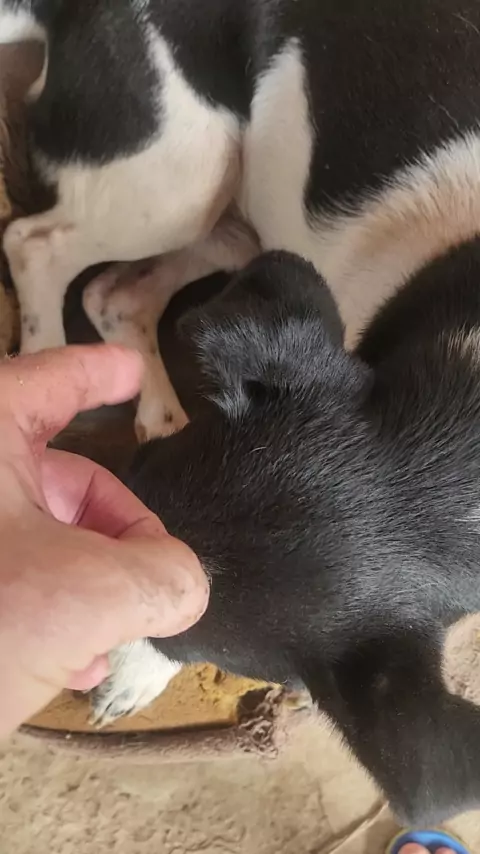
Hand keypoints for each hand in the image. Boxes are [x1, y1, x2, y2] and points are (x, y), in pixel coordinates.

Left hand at [0, 345, 208, 735]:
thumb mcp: (85, 595)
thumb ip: (163, 577)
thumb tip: (182, 581)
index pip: (49, 381)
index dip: (98, 373)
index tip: (132, 372)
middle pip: (64, 480)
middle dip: (118, 530)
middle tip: (154, 571)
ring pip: (41, 537)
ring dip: (90, 582)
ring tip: (115, 631)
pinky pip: (10, 575)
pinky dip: (50, 608)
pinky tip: (75, 661)